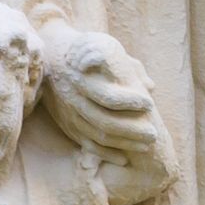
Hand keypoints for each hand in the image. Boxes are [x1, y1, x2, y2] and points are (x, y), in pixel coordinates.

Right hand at [44, 28, 159, 151]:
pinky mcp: (67, 125)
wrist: (50, 58)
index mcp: (82, 78)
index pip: (108, 96)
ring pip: (97, 135)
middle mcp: (73, 99)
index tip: (150, 103)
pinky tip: (123, 158)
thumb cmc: (85, 49)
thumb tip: (150, 86)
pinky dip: (105, 153)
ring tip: (146, 146)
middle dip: (132, 130)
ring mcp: (69, 115)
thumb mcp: (104, 45)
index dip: (130, 102)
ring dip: (123, 143)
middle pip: (105, 121)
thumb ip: (129, 65)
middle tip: (153, 134)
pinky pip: (86, 144)